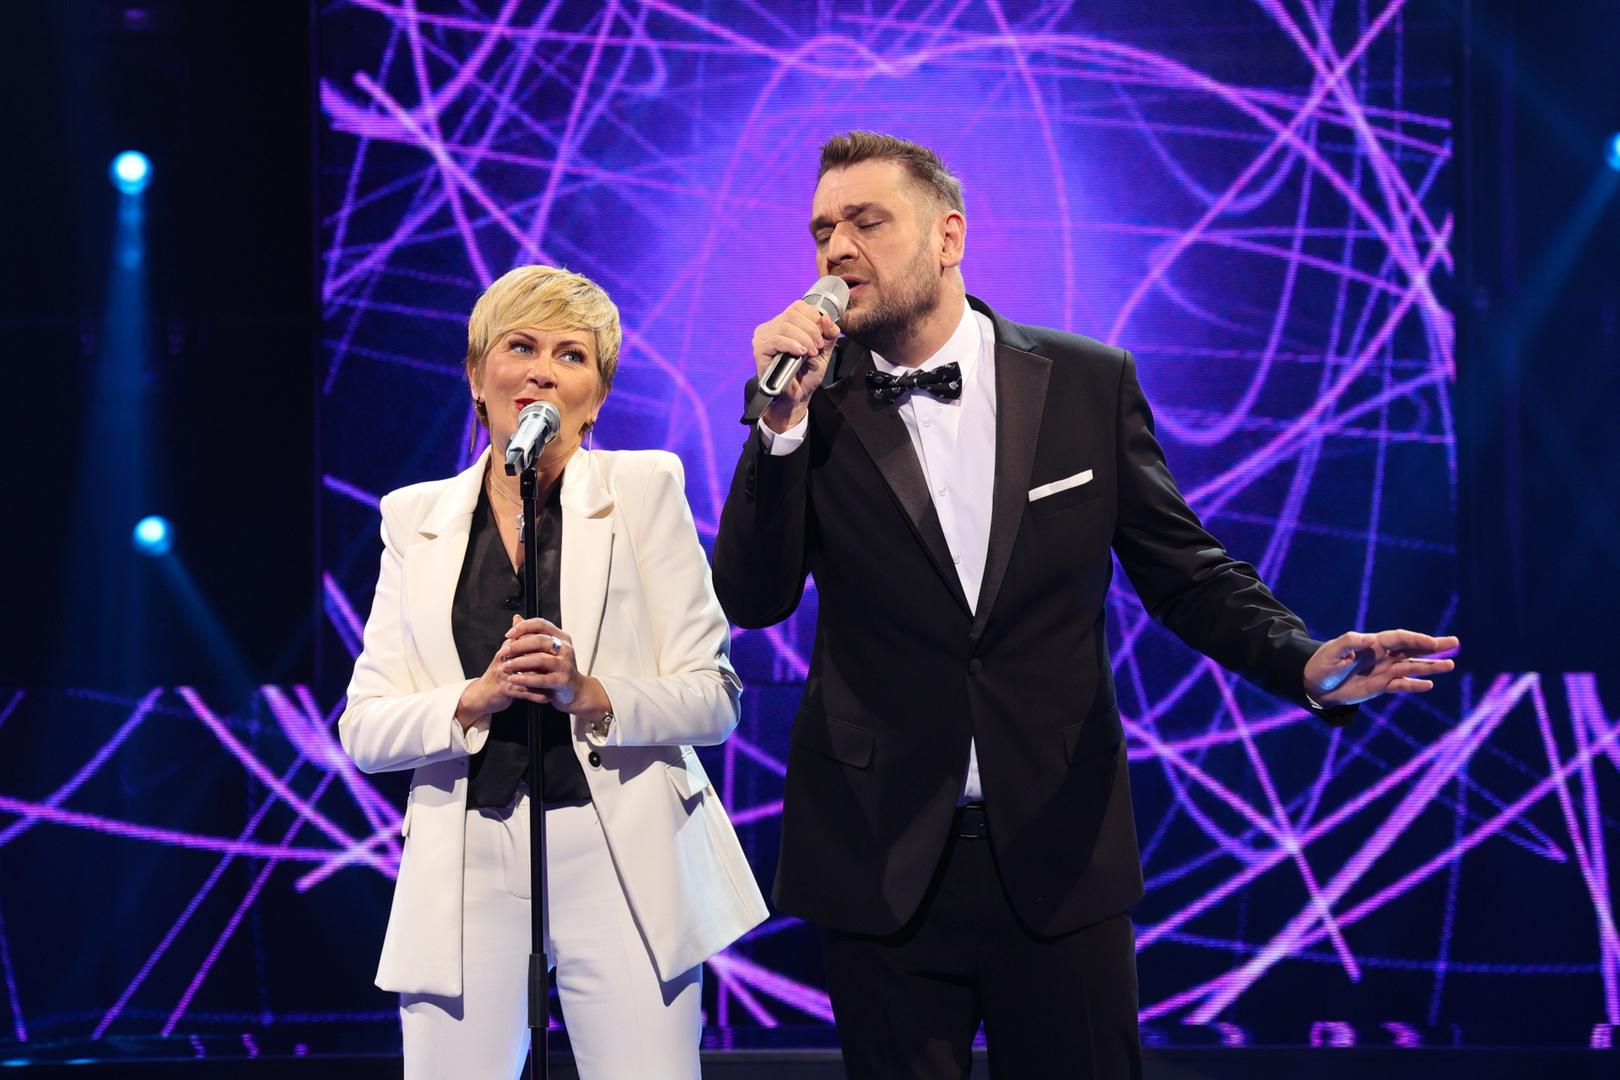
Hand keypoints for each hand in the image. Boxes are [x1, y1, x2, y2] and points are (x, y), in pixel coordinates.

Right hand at [455, 614, 551, 727]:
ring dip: (544, 681)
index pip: (526, 640)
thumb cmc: (500, 673)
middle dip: (545, 662)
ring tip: (556, 684)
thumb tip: (518, 617)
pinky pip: (525, 692)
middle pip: (528, 656)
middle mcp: (505, 659)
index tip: (557, 651)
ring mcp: (504, 675)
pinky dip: (537, 695)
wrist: (484, 694)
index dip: (543, 646)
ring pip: (529, 675)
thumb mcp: (506, 653)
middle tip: (560, 666)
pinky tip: (547, 697)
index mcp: (507, 648)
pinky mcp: (504, 689)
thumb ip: (515, 637)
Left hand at [498, 616, 597, 710]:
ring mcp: (565, 665)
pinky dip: (524, 679)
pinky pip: (540, 679)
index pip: (541, 624)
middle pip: (539, 640)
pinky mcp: (562, 681)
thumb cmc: (559, 669)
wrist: (574, 690)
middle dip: (518, 645)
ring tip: (506, 666)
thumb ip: (531, 634)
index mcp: (561, 638)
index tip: (509, 634)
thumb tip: (516, 619)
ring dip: (519, 662)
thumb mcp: (548, 649)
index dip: (523, 627)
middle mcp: (565, 649)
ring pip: (540, 660)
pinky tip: (514, 679)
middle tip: (504, 651)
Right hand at [752, 300, 840, 432]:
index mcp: (784, 323)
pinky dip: (792, 344)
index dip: (813, 316)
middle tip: (817, 346)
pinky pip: (776, 340)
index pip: (798, 306)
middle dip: (811, 329)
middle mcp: (771, 327)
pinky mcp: (759, 351)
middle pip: (792, 314)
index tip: (822, 334)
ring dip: (804, 338)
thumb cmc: (806, 373)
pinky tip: (800, 353)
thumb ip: (828, 333)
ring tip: (810, 352)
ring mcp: (763, 338)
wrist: (796, 397)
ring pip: (785, 326)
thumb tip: (826, 317)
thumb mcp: (823, 350)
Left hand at [1303, 629, 1459, 707]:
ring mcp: (1383, 671)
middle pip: (1412, 649)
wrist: (1314, 684)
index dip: (1417, 639)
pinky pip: (1401, 685)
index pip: (1400, 639)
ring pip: (1411, 667)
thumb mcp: (1333, 651)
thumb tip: (1371, 640)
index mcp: (1372, 643)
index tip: (1433, 643)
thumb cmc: (1322, 664)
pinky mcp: (1380, 686)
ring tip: (1450, 665)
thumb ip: (1351, 643)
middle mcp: (1382, 655)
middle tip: (1454, 642)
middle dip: (1432, 646)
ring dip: (1430, 667)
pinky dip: (1414, 685)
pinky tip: (1429, 684)